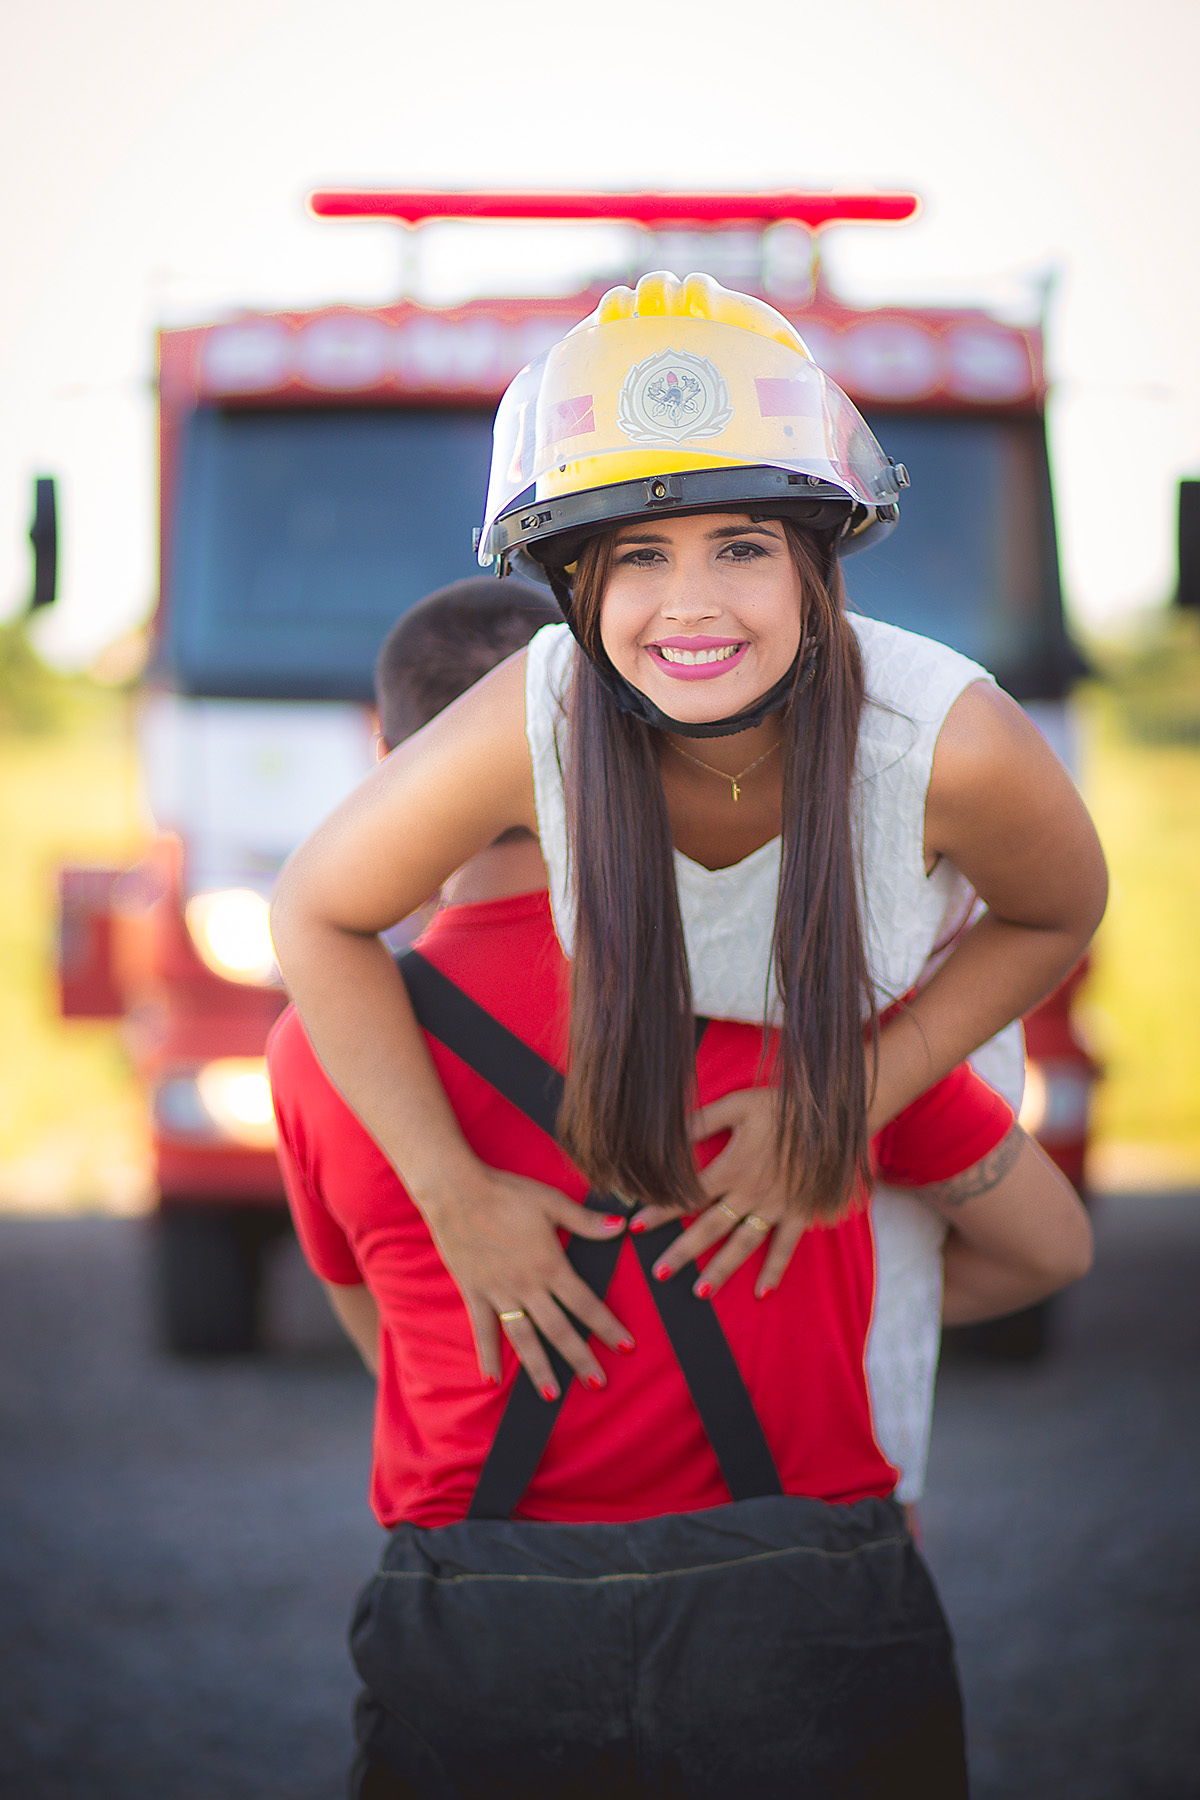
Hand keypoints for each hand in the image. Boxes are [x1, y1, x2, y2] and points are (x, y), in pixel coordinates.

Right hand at [417, 1164, 632, 1397]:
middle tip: (598, 1383)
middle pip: (559, 1329)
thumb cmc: (507, 1193)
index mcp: (550, 1266)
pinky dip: (487, 1355)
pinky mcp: (474, 1293)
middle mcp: (527, 1287)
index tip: (625, 1347)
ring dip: (539, 1368)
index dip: (607, 1326)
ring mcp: (499, 1293)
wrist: (458, 1192)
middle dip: (580, 1358)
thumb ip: (586, 1221)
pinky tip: (491, 1379)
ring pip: (524, 1338)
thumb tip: (622, 1227)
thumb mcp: (551, 1202)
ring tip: (551, 1395)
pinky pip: (483, 1330)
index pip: (586, 1303)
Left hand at [630, 1088, 806, 1298]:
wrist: (832, 1115)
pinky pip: (785, 1246)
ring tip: (699, 1292)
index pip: (687, 1195)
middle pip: (709, 1228)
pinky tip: (763, 1292)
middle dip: (682, 1251)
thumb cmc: (781, 1107)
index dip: (660, 1210)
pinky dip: (775, 1270)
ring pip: (742, 1245)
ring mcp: (775, 1207)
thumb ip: (702, 1122)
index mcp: (731, 1167)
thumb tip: (668, 1137)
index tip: (635, 1225)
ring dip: (721, 1270)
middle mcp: (750, 1193)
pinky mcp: (799, 1213)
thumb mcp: (737, 1105)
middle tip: (659, 1272)